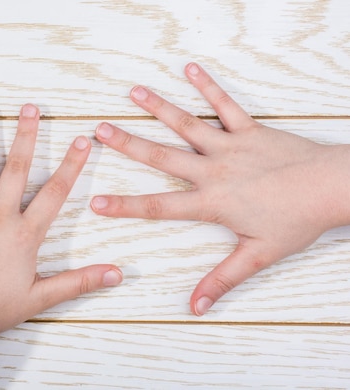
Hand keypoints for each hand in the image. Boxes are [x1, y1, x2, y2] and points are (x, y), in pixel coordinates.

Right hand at [90, 63, 349, 315]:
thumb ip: (222, 280)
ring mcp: (230, 145)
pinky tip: (190, 69)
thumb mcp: (257, 256)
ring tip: (133, 93)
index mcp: (211, 202)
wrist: (332, 188)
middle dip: (127, 144)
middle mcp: (213, 170)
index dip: (124, 206)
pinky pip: (224, 104)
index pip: (159, 206)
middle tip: (100, 131)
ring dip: (158, 108)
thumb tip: (195, 307)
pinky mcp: (249, 129)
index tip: (96, 202)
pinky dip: (207, 86)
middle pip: (162, 156)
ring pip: (187, 124)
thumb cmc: (296, 221)